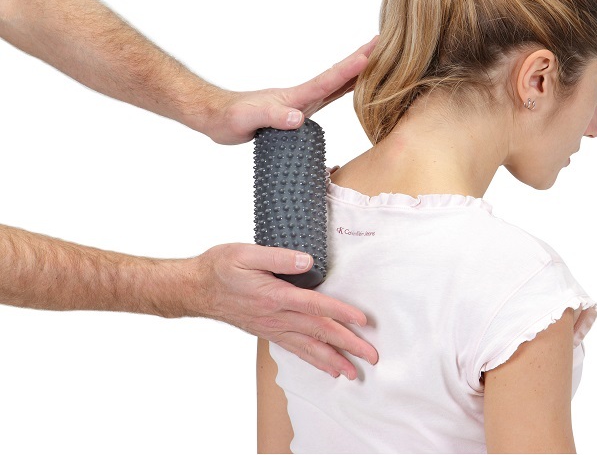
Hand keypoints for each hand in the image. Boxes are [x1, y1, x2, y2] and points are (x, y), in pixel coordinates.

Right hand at [192, 243, 377, 378]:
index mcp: (275, 296)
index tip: (362, 320)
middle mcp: (276, 317)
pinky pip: (295, 350)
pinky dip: (313, 360)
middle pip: (319, 332)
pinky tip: (327, 368)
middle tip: (371, 356)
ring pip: (308, 347)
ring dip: (333, 360)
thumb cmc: (220, 268)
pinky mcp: (268, 331)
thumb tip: (307, 261)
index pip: (315, 306)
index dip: (341, 312)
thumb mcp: (246, 253)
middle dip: (347, 345)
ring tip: (353, 373)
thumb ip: (278, 257)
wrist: (195, 289)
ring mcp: (272, 327)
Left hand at [203, 36, 377, 144]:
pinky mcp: (300, 110)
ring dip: (358, 70)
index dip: (349, 70)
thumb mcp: (249, 120)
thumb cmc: (231, 118)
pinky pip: (330, 96)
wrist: (218, 117)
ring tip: (379, 57)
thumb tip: (299, 118)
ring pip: (337, 83)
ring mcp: (303, 101)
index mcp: (295, 97)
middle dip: (362, 59)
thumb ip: (274, 118)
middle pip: (338, 75)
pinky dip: (346, 87)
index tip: (370, 55)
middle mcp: (303, 96)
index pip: (328, 81)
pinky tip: (356, 86)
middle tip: (384, 41)